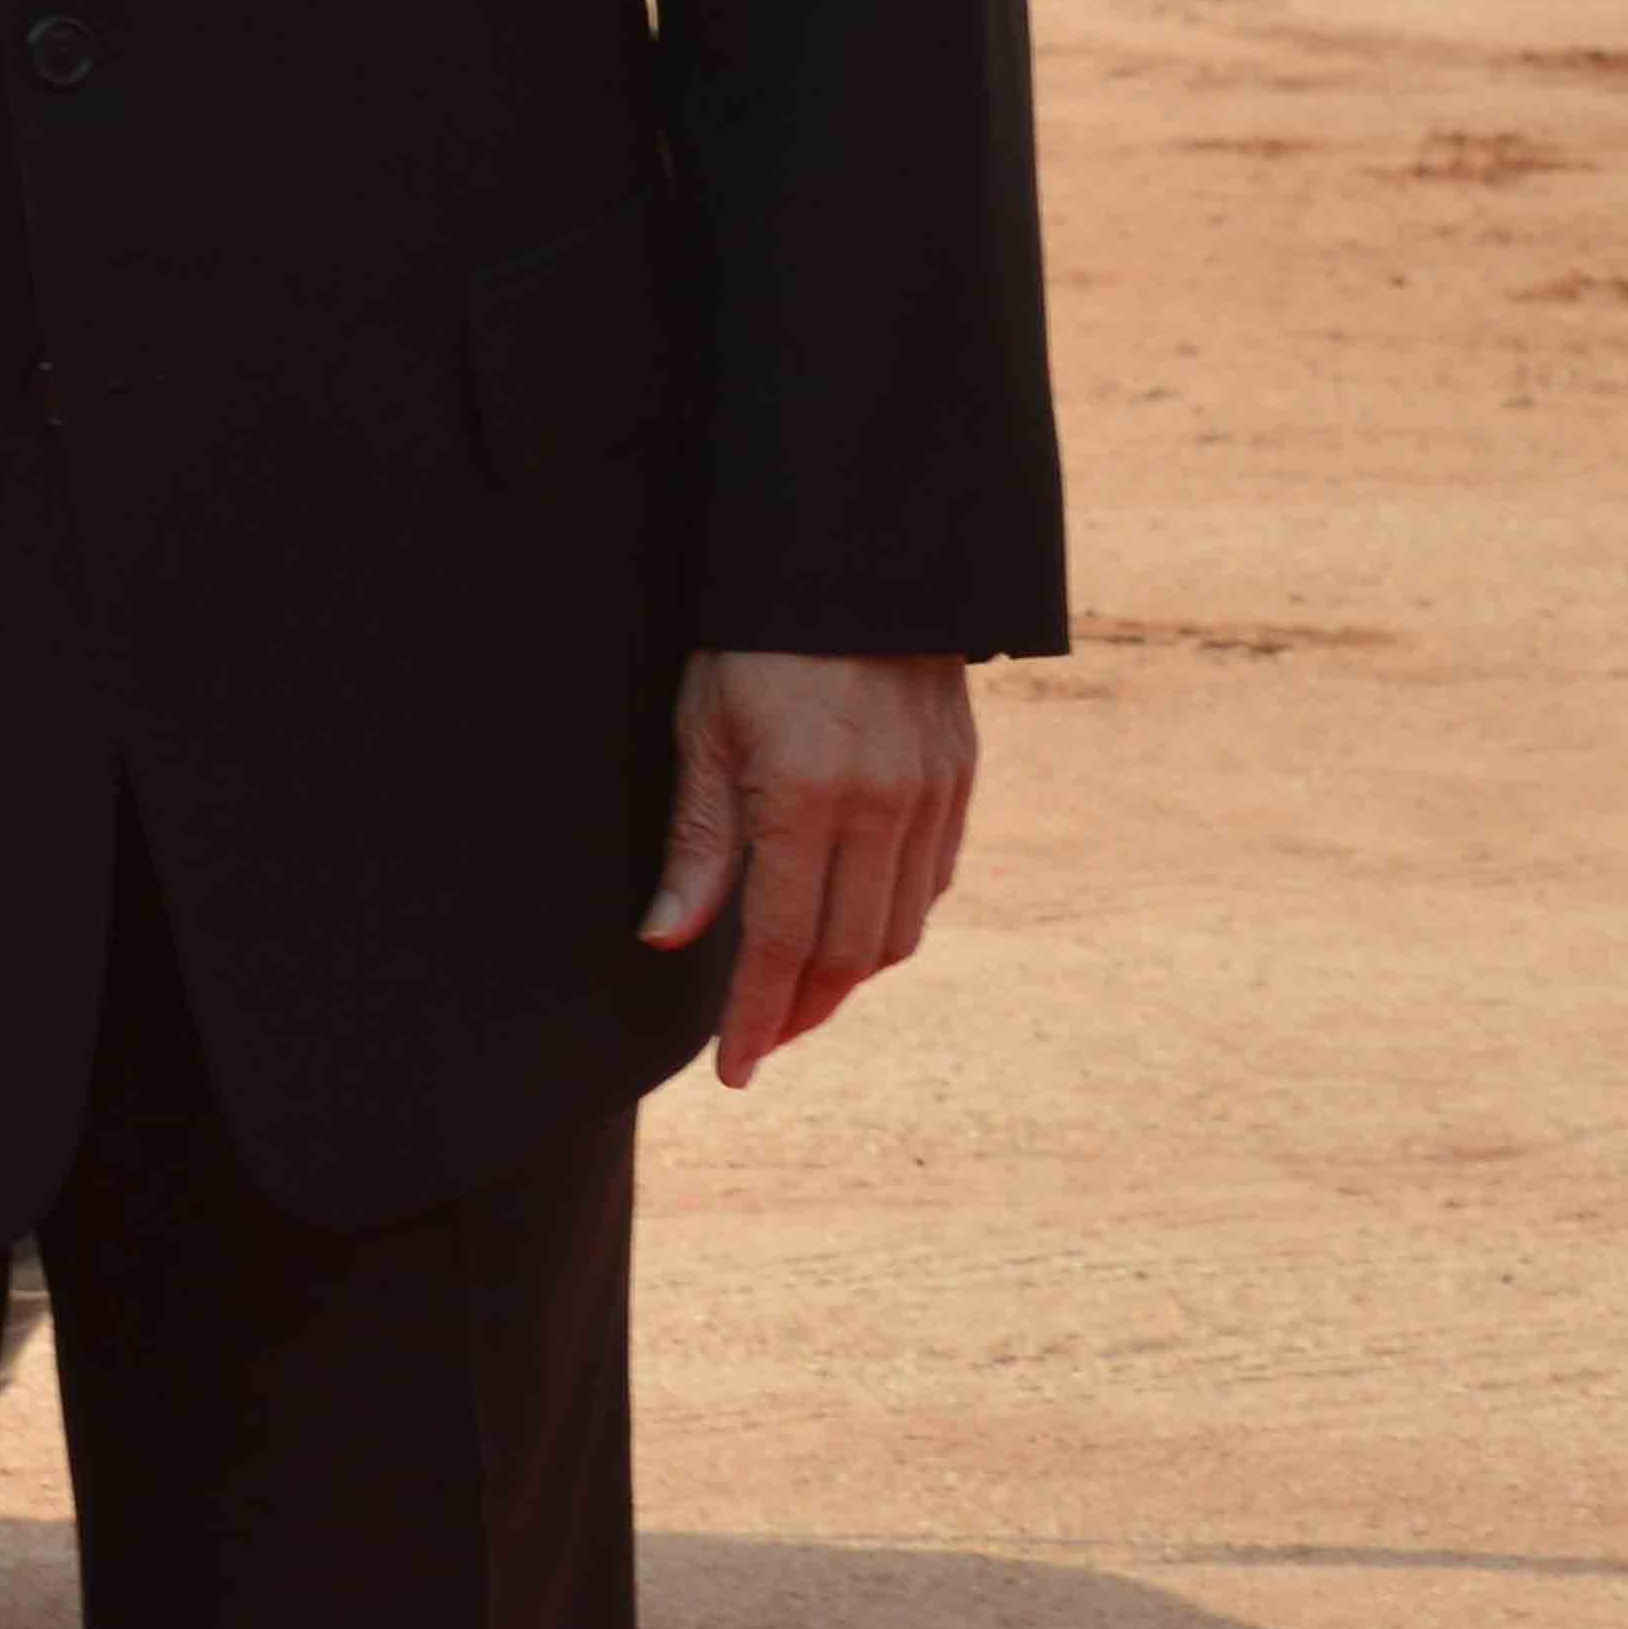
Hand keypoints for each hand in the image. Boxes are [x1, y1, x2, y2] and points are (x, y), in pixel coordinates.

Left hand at [638, 649, 976, 1085]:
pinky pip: (934, 880)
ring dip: (850, 976)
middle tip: (764, 1041)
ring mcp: (931, 795)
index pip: (782, 944)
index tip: (735, 1071)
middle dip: (804, 1012)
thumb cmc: (758, 638)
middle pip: (849, 955)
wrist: (859, 557)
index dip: (758, 1018)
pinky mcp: (958, 777)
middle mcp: (883, 808)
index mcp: (808, 799)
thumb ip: (698, 842)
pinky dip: (894, 920)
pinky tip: (856, 925)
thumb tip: (668, 936)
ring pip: (901, 929)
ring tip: (803, 994)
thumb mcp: (705, 728)